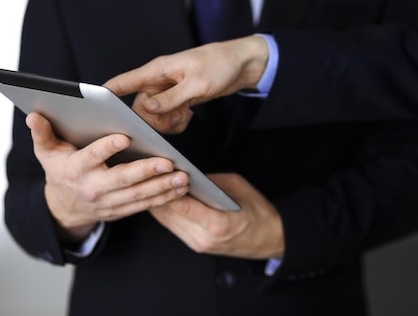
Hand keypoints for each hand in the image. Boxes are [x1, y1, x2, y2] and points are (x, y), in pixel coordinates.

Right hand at [26, 112, 189, 242]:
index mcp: (75, 170)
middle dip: (146, 171)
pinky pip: (144, 205)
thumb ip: (42, 133)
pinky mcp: (121, 211)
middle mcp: (92, 188)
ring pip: (138, 195)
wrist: (63, 208)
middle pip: (122, 180)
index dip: (106, 148)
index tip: (125, 137)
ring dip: (162, 187)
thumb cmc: (59, 171)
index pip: (91, 157)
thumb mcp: (47, 153)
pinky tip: (181, 188)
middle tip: (168, 161)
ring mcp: (108, 202)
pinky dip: (164, 198)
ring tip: (183, 177)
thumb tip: (33, 115)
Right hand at [103, 35, 268, 133]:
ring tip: (186, 114)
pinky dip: (177, 122)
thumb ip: (171, 98)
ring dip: (168, 123)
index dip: (104, 95)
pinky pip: (167, 118)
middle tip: (176, 116)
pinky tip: (189, 114)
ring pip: (153, 117)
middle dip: (154, 120)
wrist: (241, 65)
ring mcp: (166, 92)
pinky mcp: (177, 100)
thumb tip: (146, 110)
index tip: (91, 108)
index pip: (122, 83)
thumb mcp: (197, 84)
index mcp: (156, 71)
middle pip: (139, 110)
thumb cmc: (219, 65)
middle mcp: (157, 82)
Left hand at [149, 173, 283, 259]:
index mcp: (217, 224)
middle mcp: (204, 238)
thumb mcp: (237, 187)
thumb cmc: (259, 213)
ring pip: (166, 222)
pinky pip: (173, 226)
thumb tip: (186, 173)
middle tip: (147, 172)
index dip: (165, 188)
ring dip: (157, 202)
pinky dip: (166, 211)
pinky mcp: (196, 245)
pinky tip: (161, 197)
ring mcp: (198, 244)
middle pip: (168, 214)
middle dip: (156, 192)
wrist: (271, 239)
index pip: (181, 206)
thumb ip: (210, 181)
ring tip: (149, 182)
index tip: (157, 171)